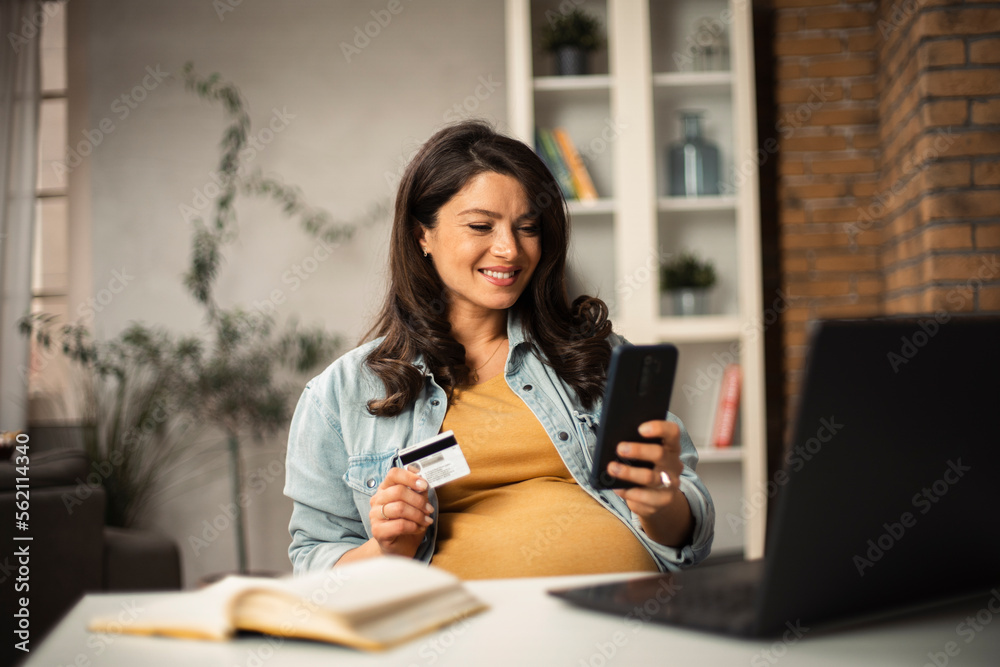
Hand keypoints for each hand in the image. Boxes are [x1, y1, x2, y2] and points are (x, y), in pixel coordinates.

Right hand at [368, 467, 433, 557]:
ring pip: (400, 508)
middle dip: (418, 501)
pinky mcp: (377, 530)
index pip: (394, 474)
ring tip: (426, 520)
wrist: (400, 547)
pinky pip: (399, 524)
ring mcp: (375, 515)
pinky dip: (413, 526)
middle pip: (398, 491)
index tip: (424, 485)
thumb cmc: (408, 523)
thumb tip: (424, 479)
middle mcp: (377, 500)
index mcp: (386, 489)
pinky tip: (418, 528)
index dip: (410, 477)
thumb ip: (419, 491)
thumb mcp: (416, 504)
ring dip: (418, 515)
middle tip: (429, 509)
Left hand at [606, 420, 692, 546]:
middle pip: (659, 454)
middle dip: (638, 450)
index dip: (658, 428)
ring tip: (611, 468)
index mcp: (670, 447)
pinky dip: (627, 492)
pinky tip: (616, 487)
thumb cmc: (646, 468)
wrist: (657, 498)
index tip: (640, 428)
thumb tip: (613, 440)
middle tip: (619, 448)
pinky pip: (644, 497)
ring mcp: (671, 484)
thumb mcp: (645, 455)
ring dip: (628, 472)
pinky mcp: (663, 501)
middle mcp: (674, 464)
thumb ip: (636, 445)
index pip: (672, 432)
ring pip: (650, 477)